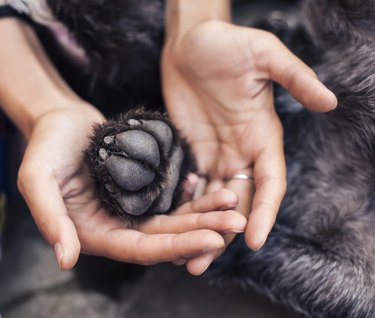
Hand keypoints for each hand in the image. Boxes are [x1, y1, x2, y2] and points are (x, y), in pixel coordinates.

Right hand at [17, 103, 246, 269]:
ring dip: (206, 214)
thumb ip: (49, 218)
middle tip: (237, 223)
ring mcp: (135, 209)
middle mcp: (120, 226)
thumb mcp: (38, 179)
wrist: (62, 122)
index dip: (174, 247)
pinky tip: (218, 190)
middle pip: (166, 237)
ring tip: (234, 205)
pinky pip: (174, 198)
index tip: (211, 240)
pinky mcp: (146, 191)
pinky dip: (196, 196)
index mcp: (96, 233)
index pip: (139, 249)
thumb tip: (65, 258)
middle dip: (202, 232)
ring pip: (176, 219)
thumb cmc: (46, 148)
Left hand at [162, 21, 336, 273]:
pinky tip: (168, 226)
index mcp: (262, 137)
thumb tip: (330, 101)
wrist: (192, 41)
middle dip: (223, 233)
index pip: (268, 183)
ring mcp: (215, 154)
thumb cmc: (230, 43)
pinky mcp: (191, 150)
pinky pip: (189, 185)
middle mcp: (241, 152)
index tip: (251, 240)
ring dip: (199, 228)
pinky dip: (183, 206)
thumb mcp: (265, 55)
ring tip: (182, 256)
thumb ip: (295, 78)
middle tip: (201, 261)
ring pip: (211, 201)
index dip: (263, 211)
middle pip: (237, 202)